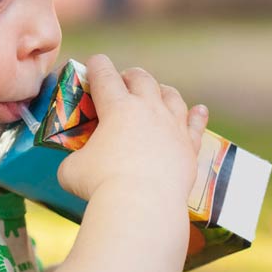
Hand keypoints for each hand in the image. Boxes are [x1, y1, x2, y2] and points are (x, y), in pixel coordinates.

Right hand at [55, 54, 208, 206]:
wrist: (143, 206)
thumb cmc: (101, 185)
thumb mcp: (71, 169)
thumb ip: (76, 158)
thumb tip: (77, 164)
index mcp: (116, 107)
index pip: (104, 74)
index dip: (96, 66)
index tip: (93, 64)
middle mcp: (148, 109)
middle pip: (142, 79)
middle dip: (130, 75)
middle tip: (124, 81)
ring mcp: (172, 126)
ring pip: (171, 96)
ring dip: (162, 90)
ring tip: (158, 92)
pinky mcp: (189, 147)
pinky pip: (196, 124)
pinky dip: (197, 115)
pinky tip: (199, 110)